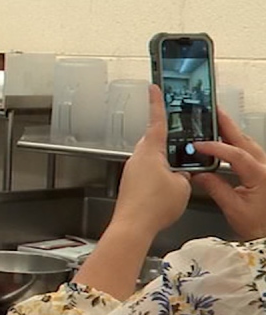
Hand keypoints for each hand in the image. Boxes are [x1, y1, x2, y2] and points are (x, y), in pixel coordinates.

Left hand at [112, 85, 191, 236]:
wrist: (133, 226)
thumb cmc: (154, 206)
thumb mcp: (182, 186)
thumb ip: (184, 173)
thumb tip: (181, 173)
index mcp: (151, 151)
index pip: (157, 121)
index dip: (157, 103)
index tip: (154, 87)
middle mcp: (138, 157)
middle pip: (155, 141)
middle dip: (168, 141)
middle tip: (181, 143)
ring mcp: (132, 170)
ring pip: (151, 158)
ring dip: (164, 162)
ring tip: (176, 178)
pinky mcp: (130, 183)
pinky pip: (147, 172)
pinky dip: (158, 175)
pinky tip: (165, 189)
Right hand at [192, 107, 265, 239]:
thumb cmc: (259, 226)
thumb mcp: (233, 208)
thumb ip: (215, 188)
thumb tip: (198, 174)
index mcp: (260, 175)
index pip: (235, 154)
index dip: (215, 147)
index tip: (198, 145)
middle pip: (245, 140)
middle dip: (227, 125)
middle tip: (212, 111)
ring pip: (248, 144)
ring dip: (231, 132)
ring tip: (216, 122)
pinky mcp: (262, 173)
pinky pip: (249, 153)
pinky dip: (235, 144)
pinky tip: (225, 144)